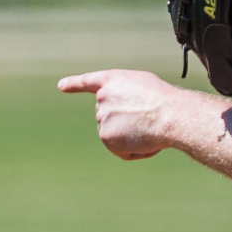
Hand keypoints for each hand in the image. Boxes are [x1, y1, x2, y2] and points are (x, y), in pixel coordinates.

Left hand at [58, 67, 177, 159]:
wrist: (169, 116)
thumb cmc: (165, 101)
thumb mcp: (145, 88)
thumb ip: (128, 96)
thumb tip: (127, 119)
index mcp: (113, 80)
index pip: (89, 82)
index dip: (74, 84)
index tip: (61, 86)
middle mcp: (102, 97)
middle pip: (110, 116)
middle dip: (126, 122)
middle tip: (148, 120)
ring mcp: (102, 117)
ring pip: (116, 134)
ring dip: (133, 137)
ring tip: (149, 129)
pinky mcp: (106, 136)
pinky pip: (121, 150)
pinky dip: (135, 151)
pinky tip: (147, 142)